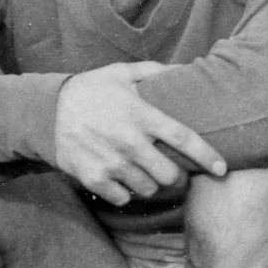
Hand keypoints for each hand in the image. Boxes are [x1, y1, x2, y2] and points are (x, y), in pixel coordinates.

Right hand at [49, 62, 225, 204]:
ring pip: (148, 190)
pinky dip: (127, 193)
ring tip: (148, 174)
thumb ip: (157, 71)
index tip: (222, 168)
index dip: (207, 156)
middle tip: (175, 172)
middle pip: (169, 175)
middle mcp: (129, 142)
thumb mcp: (123, 72)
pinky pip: (123, 198)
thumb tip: (189, 69)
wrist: (46, 110)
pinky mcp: (93, 179)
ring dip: (153, 185)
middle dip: (177, 177)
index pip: (184, 139)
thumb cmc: (91, 89)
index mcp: (142, 115)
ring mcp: (110, 163)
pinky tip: (125, 180)